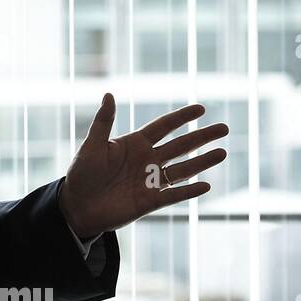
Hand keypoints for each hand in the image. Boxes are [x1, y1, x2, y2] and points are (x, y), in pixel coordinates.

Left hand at [59, 93, 228, 238]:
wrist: (77, 206)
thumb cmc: (81, 173)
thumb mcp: (92, 146)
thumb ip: (103, 122)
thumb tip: (108, 94)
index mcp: (135, 144)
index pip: (163, 127)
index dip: (181, 117)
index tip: (201, 108)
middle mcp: (147, 160)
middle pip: (180, 146)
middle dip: (202, 137)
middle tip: (224, 128)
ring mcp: (151, 180)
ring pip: (182, 169)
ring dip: (202, 162)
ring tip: (222, 153)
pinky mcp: (151, 201)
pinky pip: (174, 195)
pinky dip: (189, 191)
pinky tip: (205, 185)